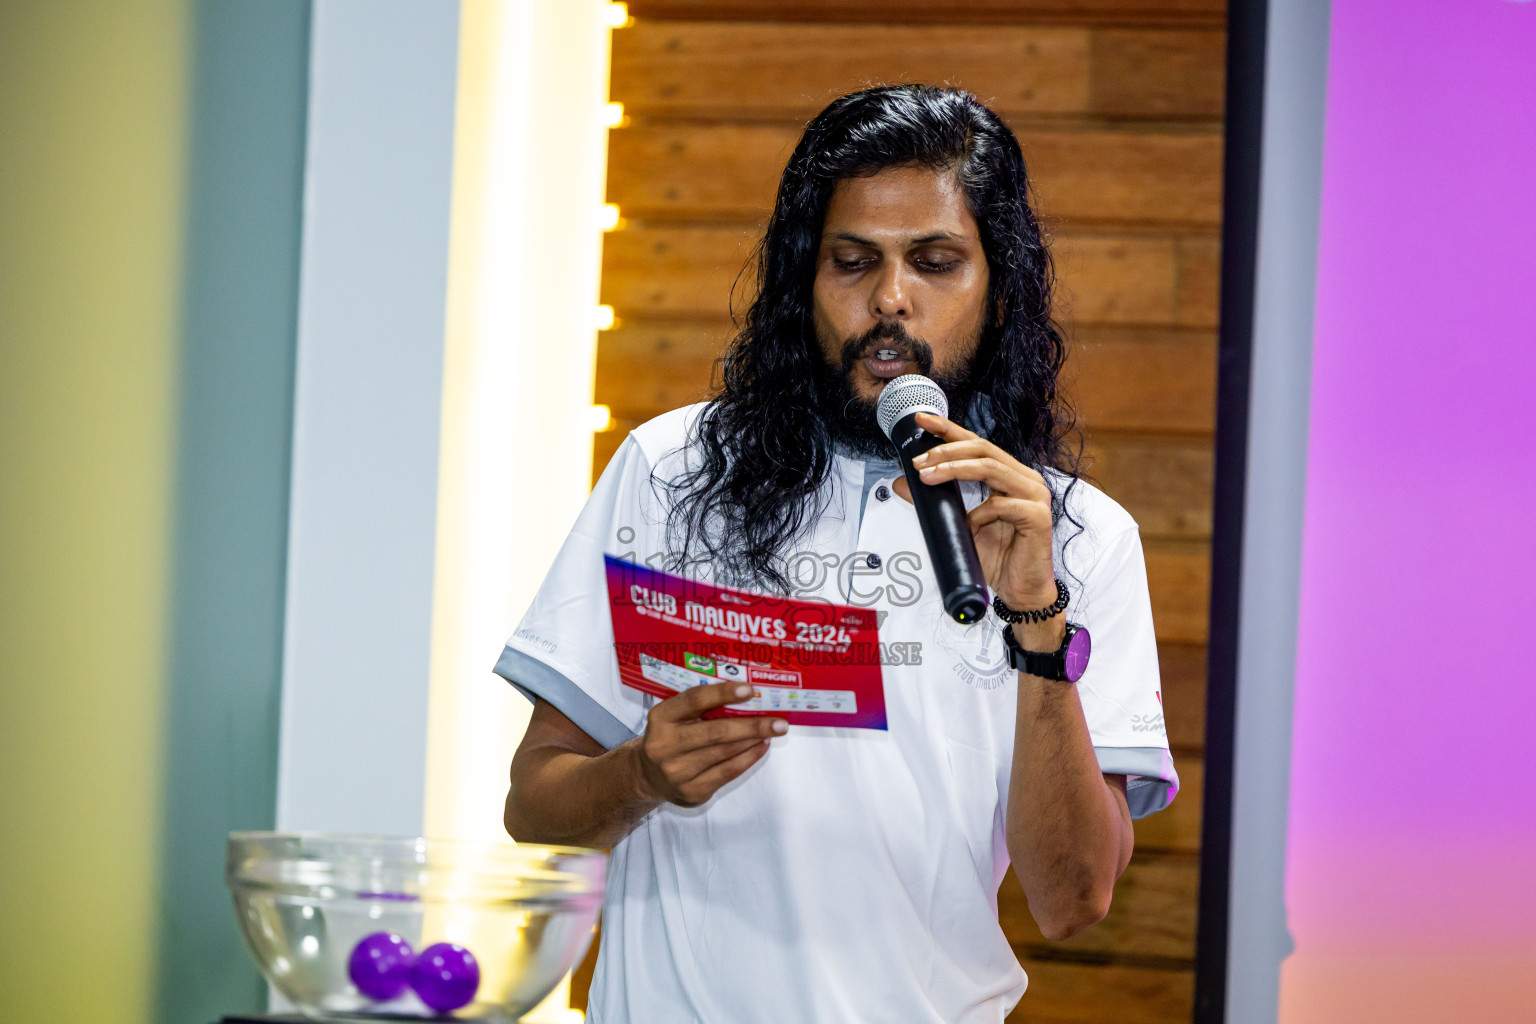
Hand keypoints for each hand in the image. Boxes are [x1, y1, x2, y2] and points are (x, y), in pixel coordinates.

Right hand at [633, 683, 786, 807]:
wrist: (648, 776)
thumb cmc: (671, 737)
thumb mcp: (674, 717)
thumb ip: (700, 706)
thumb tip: (747, 696)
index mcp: (661, 718)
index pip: (695, 700)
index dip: (723, 693)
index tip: (749, 689)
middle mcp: (664, 745)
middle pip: (716, 732)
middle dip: (752, 725)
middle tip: (779, 721)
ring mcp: (677, 771)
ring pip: (725, 753)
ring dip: (754, 741)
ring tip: (773, 730)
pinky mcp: (691, 791)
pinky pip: (727, 772)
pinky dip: (748, 758)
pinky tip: (761, 747)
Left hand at [907, 412, 1058, 615]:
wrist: (1020, 591)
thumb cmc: (997, 557)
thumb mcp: (958, 524)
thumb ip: (935, 502)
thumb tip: (902, 483)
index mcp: (1009, 475)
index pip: (977, 444)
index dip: (949, 429)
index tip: (922, 420)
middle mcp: (1025, 479)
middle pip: (983, 448)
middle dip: (946, 449)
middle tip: (918, 460)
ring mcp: (1034, 495)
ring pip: (991, 467)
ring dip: (954, 468)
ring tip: (928, 476)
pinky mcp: (1038, 516)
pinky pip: (1002, 505)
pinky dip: (980, 514)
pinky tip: (970, 525)